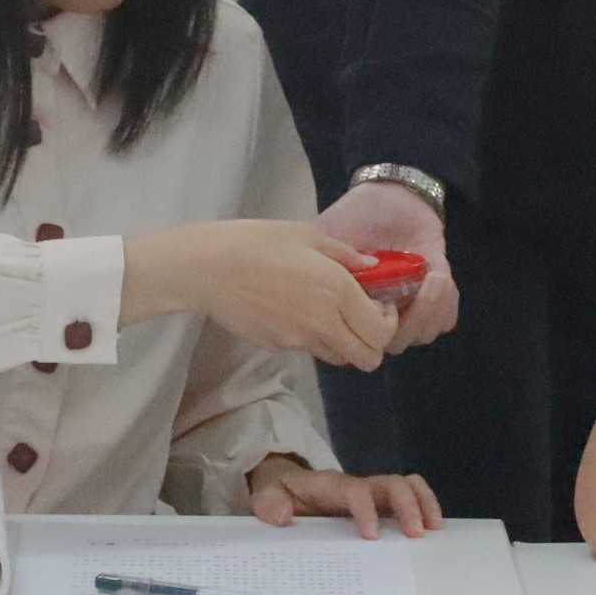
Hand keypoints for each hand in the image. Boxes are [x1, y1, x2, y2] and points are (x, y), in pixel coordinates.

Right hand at [120, 221, 396, 370]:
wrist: (208, 268)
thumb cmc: (257, 242)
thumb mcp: (307, 235)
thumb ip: (345, 253)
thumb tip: (371, 264)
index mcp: (339, 291)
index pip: (381, 332)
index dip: (388, 323)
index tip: (381, 304)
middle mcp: (325, 322)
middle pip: (366, 358)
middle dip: (372, 343)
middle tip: (362, 318)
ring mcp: (301, 340)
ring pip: (339, 359)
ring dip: (345, 344)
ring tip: (331, 315)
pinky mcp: (279, 348)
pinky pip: (311, 350)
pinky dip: (316, 339)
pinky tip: (299, 313)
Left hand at [247, 454, 444, 538]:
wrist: (284, 485)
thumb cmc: (279, 495)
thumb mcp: (265, 497)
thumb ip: (269, 504)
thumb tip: (284, 517)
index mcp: (330, 485)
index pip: (354, 489)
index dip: (366, 509)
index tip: (371, 537)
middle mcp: (357, 486)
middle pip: (392, 482)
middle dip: (408, 505)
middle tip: (418, 535)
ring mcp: (371, 495)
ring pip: (406, 485)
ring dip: (424, 504)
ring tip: (435, 532)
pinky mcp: (379, 507)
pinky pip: (408, 501)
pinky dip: (424, 512)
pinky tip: (432, 537)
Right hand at [316, 180, 457, 351]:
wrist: (386, 193)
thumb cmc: (353, 216)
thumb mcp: (326, 236)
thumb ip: (327, 262)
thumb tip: (337, 284)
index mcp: (352, 306)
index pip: (365, 340)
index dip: (378, 332)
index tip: (385, 303)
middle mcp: (380, 312)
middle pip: (397, 343)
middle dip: (413, 322)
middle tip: (421, 288)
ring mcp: (408, 304)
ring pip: (424, 333)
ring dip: (433, 309)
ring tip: (436, 278)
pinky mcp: (432, 292)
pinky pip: (446, 318)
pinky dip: (447, 303)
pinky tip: (440, 275)